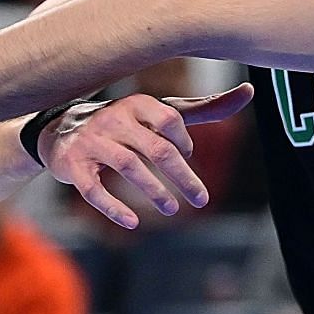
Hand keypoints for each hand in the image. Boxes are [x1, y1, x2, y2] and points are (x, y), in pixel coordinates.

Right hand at [41, 84, 253, 228]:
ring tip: (172, 209)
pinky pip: (93, 189)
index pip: (170, 120)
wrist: (61, 130)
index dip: (184, 141)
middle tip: (202, 200)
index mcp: (137, 104)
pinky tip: (132, 223)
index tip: (188, 155)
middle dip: (183, 177)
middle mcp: (114, 119)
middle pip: (156, 149)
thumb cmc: (126, 122)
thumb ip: (205, 108)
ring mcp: (92, 142)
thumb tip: (251, 90)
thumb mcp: (162, 112)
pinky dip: (113, 207)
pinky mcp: (73, 165)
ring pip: (128, 167)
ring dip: (154, 191)